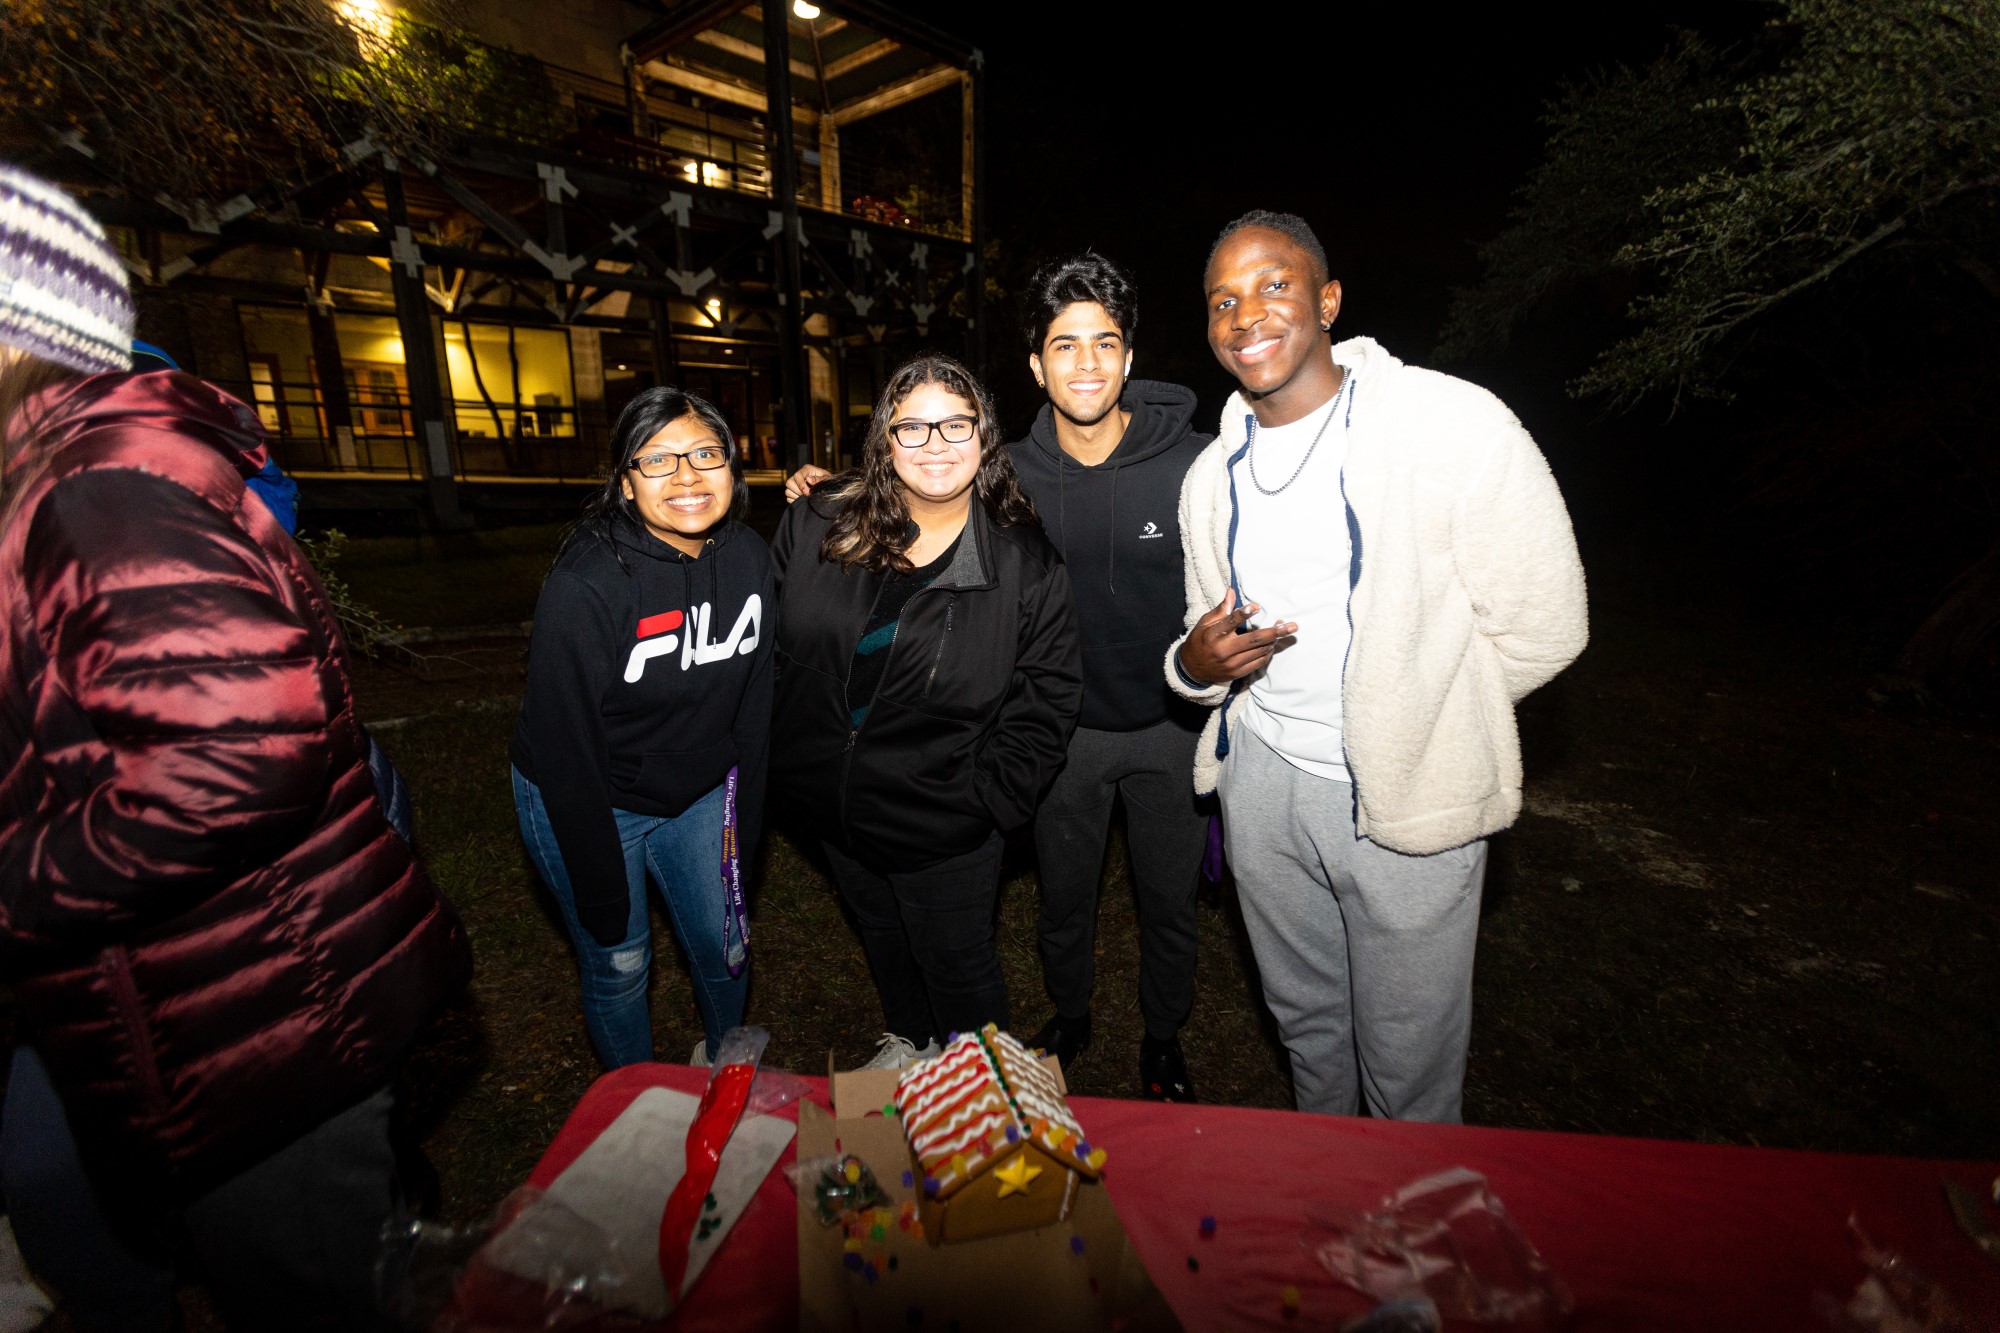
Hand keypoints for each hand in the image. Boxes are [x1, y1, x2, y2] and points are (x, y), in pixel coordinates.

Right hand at [784, 464, 831, 503]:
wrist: (830, 489)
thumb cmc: (829, 482)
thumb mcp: (827, 479)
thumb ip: (818, 479)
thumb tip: (808, 479)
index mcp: (807, 470)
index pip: (797, 475)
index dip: (800, 484)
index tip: (807, 492)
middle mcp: (799, 476)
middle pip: (789, 482)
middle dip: (798, 491)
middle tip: (807, 495)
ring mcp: (795, 484)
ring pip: (788, 491)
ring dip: (796, 496)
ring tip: (806, 498)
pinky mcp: (793, 493)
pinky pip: (788, 498)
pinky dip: (795, 500)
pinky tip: (803, 500)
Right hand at [1177, 589, 1296, 684]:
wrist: (1192, 670)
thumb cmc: (1200, 641)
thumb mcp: (1205, 623)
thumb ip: (1221, 610)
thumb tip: (1231, 592)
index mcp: (1214, 635)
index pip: (1230, 622)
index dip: (1244, 614)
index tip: (1257, 606)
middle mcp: (1224, 650)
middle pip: (1254, 640)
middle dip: (1275, 632)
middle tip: (1292, 626)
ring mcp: (1232, 664)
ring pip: (1260, 651)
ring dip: (1274, 640)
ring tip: (1285, 629)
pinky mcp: (1238, 673)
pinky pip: (1259, 662)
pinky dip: (1268, 652)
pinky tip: (1273, 643)